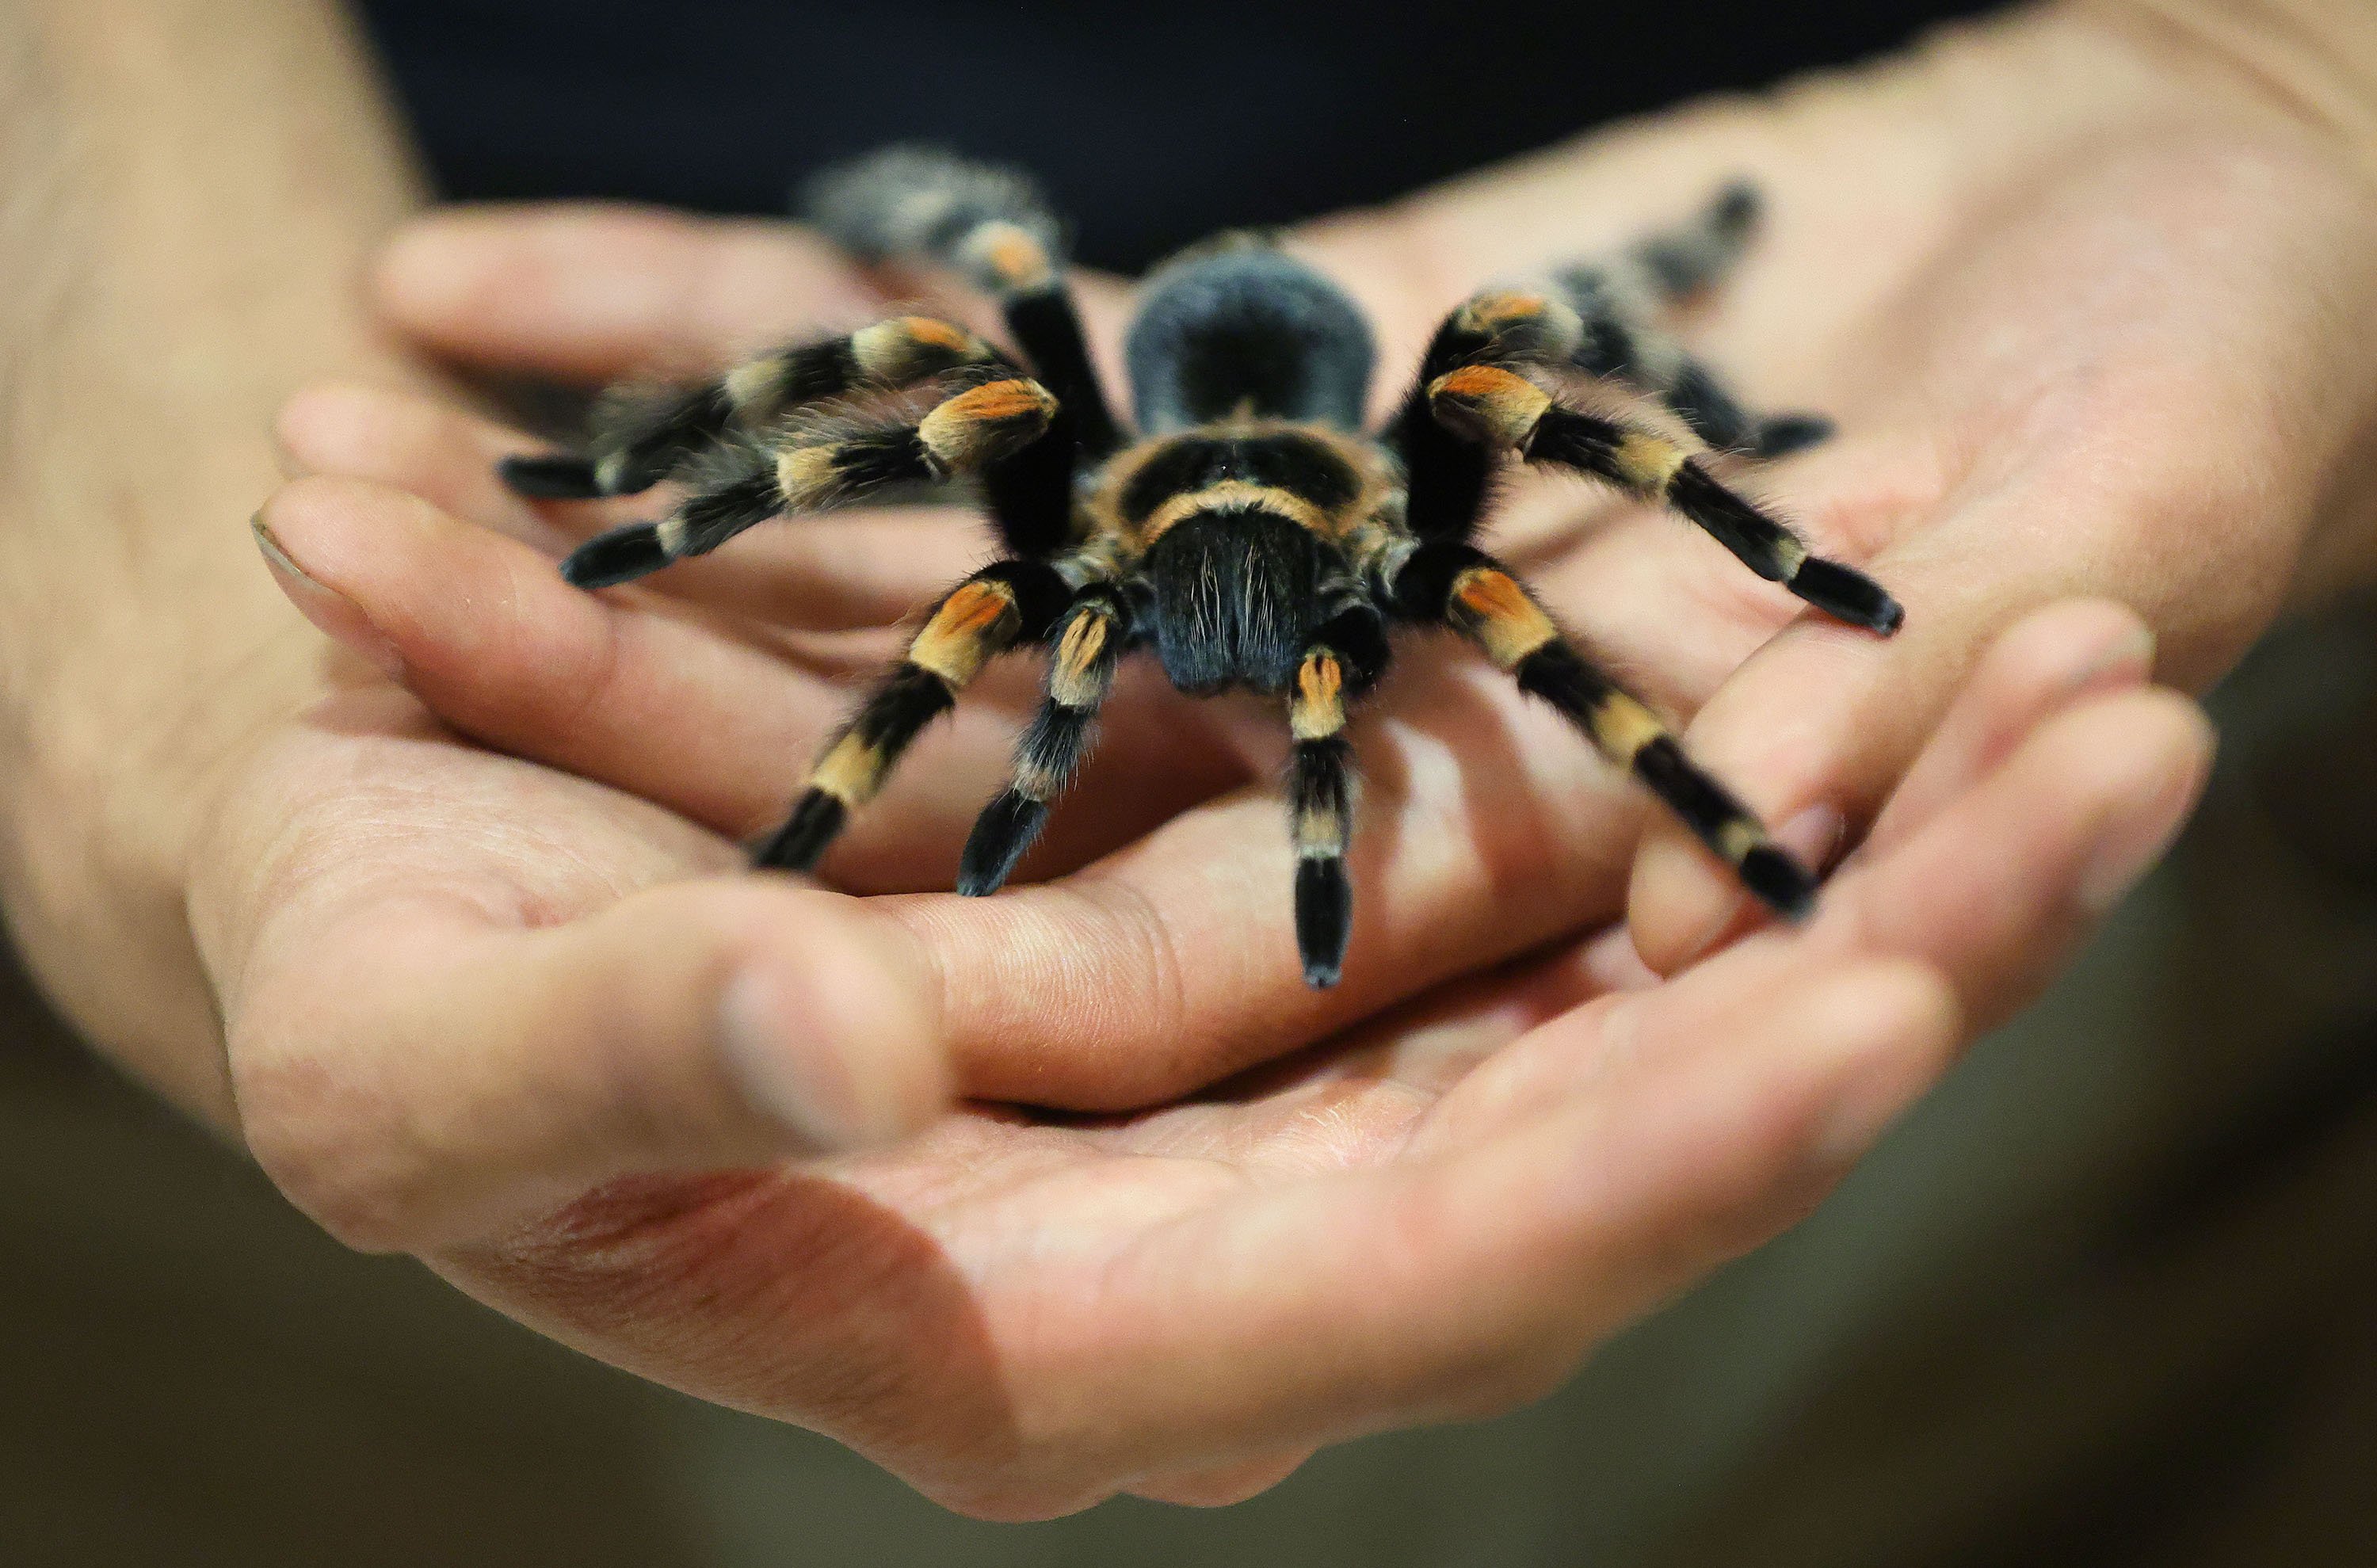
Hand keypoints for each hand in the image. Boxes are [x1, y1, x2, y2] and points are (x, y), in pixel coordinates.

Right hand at [233, 444, 2212, 1510]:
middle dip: (1889, 965)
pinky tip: (1885, 618)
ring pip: (1629, 994)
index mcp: (1025, 1343)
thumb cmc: (369, 989)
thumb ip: (619, 1070)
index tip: (1882, 1002)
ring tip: (2107, 661)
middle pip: (1614, 1142)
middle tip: (2137, 747)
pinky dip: (1714, 746)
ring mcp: (1261, 1075)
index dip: (1640, 1166)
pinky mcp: (1264, 913)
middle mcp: (1201, 1233)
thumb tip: (852, 1060)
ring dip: (1874, 835)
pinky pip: (1545, 862)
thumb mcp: (418, 1049)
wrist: (380, 857)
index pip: (1409, 1290)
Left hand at [344, 2, 2376, 1080]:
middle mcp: (1356, 817)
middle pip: (971, 825)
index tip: (637, 896)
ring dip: (605, 562)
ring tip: (305, 494)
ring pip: (901, 626)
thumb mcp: (2121, 539)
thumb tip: (1707, 922)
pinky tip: (461, 281)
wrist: (2187, 203)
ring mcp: (1278, 620)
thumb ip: (1904, 736)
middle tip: (338, 619)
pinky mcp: (1252, 429)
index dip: (891, 958)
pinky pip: (954, 411)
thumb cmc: (2238, 392)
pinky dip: (723, 336)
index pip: (1200, 1000)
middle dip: (646, 743)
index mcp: (1549, 933)